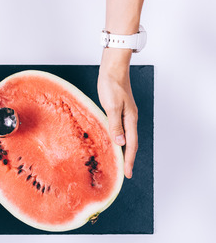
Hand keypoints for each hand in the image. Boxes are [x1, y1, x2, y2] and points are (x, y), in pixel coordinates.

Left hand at [98, 48, 137, 178]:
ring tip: (119, 163)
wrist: (112, 69)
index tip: (128, 174)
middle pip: (131, 143)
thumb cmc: (112, 85)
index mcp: (130, 119)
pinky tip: (113, 142)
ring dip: (123, 150)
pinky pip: (120, 130)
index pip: (131, 144)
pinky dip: (118, 139)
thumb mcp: (112, 106)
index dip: (129, 160)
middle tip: (125, 173)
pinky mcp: (119, 111)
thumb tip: (120, 142)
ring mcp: (125, 115)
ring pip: (126, 137)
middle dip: (128, 159)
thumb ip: (115, 124)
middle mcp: (130, 119)